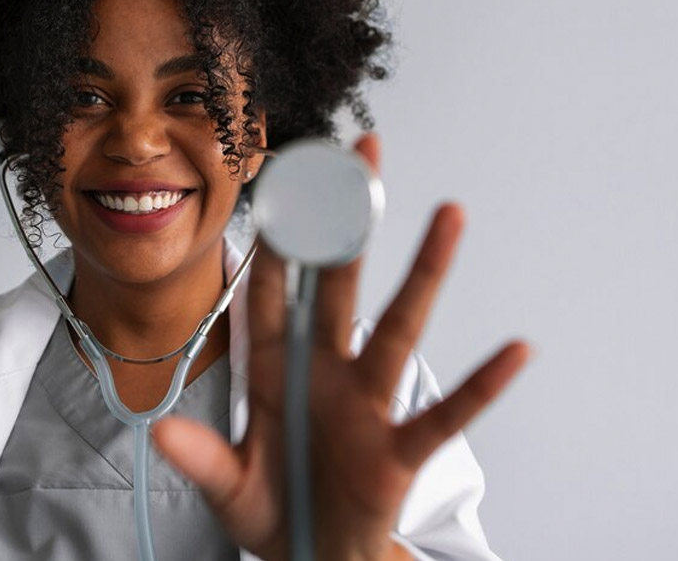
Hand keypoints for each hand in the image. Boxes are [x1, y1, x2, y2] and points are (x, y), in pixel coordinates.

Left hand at [152, 134, 528, 560]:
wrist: (312, 555)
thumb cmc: (273, 508)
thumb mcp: (228, 487)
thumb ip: (202, 458)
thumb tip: (160, 429)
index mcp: (277, 374)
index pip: (271, 297)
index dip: (275, 245)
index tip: (281, 188)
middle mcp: (328, 374)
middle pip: (340, 287)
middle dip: (350, 223)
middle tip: (365, 157)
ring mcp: (368, 406)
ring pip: (398, 328)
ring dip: (424, 273)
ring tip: (450, 214)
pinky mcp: (401, 450)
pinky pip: (447, 413)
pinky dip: (482, 384)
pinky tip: (516, 350)